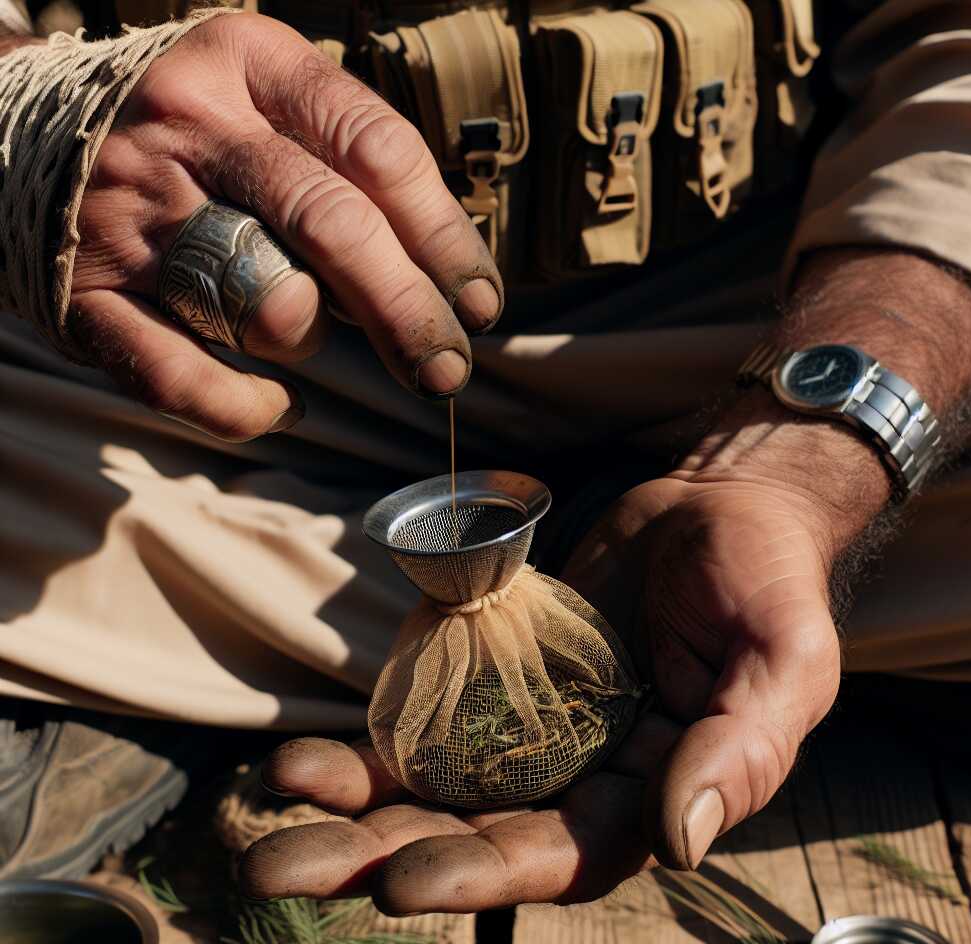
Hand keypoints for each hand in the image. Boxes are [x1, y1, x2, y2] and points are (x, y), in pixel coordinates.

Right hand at [68, 13, 500, 439]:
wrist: (16, 135)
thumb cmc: (181, 136)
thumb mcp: (260, 102)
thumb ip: (343, 165)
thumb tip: (445, 273)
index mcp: (248, 64)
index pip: (378, 152)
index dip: (446, 240)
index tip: (481, 302)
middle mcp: (189, 126)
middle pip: (334, 228)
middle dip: (411, 314)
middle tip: (447, 369)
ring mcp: (133, 212)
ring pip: (272, 306)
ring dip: (306, 339)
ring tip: (292, 326)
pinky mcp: (89, 296)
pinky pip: (186, 380)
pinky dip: (248, 408)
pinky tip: (276, 404)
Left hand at [239, 246, 970, 912]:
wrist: (722, 506)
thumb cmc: (766, 581)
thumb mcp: (783, 660)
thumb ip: (742, 748)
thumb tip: (681, 841)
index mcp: (649, 795)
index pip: (561, 854)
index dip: (484, 872)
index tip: (400, 880)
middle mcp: (579, 778)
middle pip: (471, 832)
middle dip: (377, 854)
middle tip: (277, 869)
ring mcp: (531, 727)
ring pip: (433, 784)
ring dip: (351, 804)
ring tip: (268, 801)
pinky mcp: (494, 675)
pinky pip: (425, 715)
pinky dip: (366, 737)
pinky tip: (301, 748)